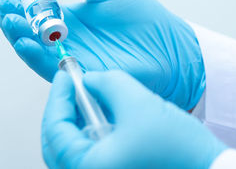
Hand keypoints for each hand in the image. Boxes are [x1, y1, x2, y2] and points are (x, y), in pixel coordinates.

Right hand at [0, 0, 203, 109]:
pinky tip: (24, 41)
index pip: (33, 8)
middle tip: (5, 0)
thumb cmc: (142, 15)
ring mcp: (68, 56)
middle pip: (26, 28)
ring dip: (16, 33)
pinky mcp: (76, 73)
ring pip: (32, 47)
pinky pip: (48, 66)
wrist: (168, 46)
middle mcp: (63, 38)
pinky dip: (33, 55)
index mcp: (68, 16)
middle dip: (10, 14)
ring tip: (10, 17)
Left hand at [42, 70, 225, 168]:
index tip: (64, 76)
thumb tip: (89, 78)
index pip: (54, 129)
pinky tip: (100, 113)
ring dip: (74, 119)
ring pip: (71, 147)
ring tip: (85, 95)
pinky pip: (88, 152)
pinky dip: (88, 131)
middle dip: (61, 110)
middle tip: (70, 86)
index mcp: (87, 168)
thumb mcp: (139, 103)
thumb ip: (107, 82)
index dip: (57, 97)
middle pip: (56, 141)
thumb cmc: (181, 151)